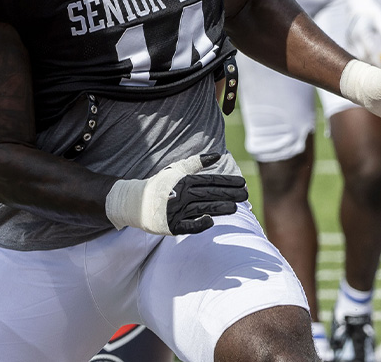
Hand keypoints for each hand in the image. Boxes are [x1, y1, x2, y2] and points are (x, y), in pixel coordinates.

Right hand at [105, 153, 248, 235]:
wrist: (135, 202)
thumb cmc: (160, 184)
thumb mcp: (176, 169)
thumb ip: (196, 163)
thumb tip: (216, 155)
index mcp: (183, 181)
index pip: (209, 181)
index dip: (226, 181)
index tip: (242, 182)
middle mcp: (180, 195)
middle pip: (209, 194)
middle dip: (229, 194)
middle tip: (245, 194)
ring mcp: (176, 211)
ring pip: (202, 209)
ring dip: (220, 208)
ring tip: (236, 207)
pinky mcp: (171, 225)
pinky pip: (187, 226)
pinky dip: (199, 223)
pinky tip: (211, 222)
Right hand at [347, 0, 380, 66]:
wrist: (358, 7)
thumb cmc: (374, 13)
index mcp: (361, 30)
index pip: (369, 51)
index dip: (378, 61)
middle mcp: (352, 37)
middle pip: (363, 57)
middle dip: (373, 64)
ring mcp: (348, 41)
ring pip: (358, 58)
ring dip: (368, 63)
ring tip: (380, 65)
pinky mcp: (347, 44)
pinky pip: (355, 56)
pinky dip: (364, 60)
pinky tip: (372, 60)